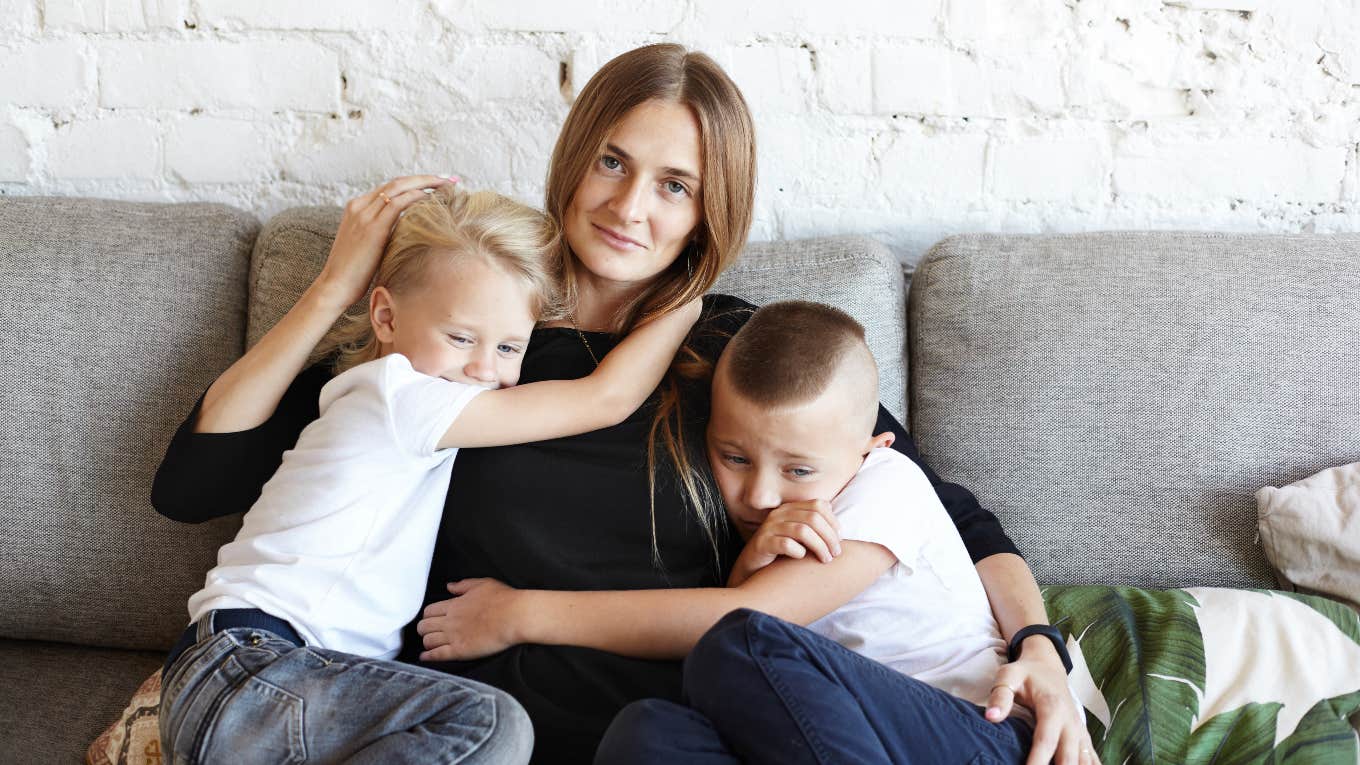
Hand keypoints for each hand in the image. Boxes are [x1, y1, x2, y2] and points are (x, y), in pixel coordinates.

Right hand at [313, 175, 457, 308]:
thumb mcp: (367, 244)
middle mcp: (359, 205)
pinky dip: (417, 197)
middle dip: (425, 178)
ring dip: (426, 184)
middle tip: (449, 179)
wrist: (336, 284)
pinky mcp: (373, 227)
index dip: (414, 183)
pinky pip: (399, 204)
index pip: (390, 187)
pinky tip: (433, 199)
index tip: (436, 184)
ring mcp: (364, 214)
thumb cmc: (354, 271)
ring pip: (400, 187)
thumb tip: (408, 231)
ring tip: (448, 186)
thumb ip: (383, 231)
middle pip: (397, 182)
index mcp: (357, 207)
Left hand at [415, 578, 520, 661]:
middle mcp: (450, 621)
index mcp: (454, 604)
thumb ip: (463, 585)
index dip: (428, 615)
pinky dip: (428, 656)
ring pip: (428, 640)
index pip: (429, 611)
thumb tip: (449, 586)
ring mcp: (454, 636)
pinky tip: (425, 657)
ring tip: (430, 644)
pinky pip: (437, 655)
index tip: (432, 619)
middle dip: (424, 629)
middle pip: (424, 626)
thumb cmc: (503, 599)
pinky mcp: (460, 650)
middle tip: (428, 632)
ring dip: (427, 642)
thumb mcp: (482, 584)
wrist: (515, 616)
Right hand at [728, 499, 840, 586]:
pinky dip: (799, 552)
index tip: (840, 539)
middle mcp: (779, 514)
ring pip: (802, 531)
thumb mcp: (798, 537)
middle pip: (813, 518)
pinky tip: (802, 558)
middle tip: (836, 553)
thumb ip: (814, 528)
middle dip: (829, 536)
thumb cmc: (780, 553)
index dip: (833, 521)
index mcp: (790, 509)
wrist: (751, 568)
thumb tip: (839, 527)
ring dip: (819, 546)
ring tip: (825, 559)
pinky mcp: (762, 544)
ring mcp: (769, 528)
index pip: (819, 505)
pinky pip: (786, 544)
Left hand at [986, 641, 1098, 764]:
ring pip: (1084, 761)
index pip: (1045, 740)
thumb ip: (1000, 696)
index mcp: (1052, 707)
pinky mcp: (1083, 737)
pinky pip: (1092, 759)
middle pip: (1068, 757)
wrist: (1048, 667)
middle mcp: (1071, 722)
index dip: (1037, 761)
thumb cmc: (1026, 674)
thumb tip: (991, 717)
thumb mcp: (1009, 676)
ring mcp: (1080, 731)